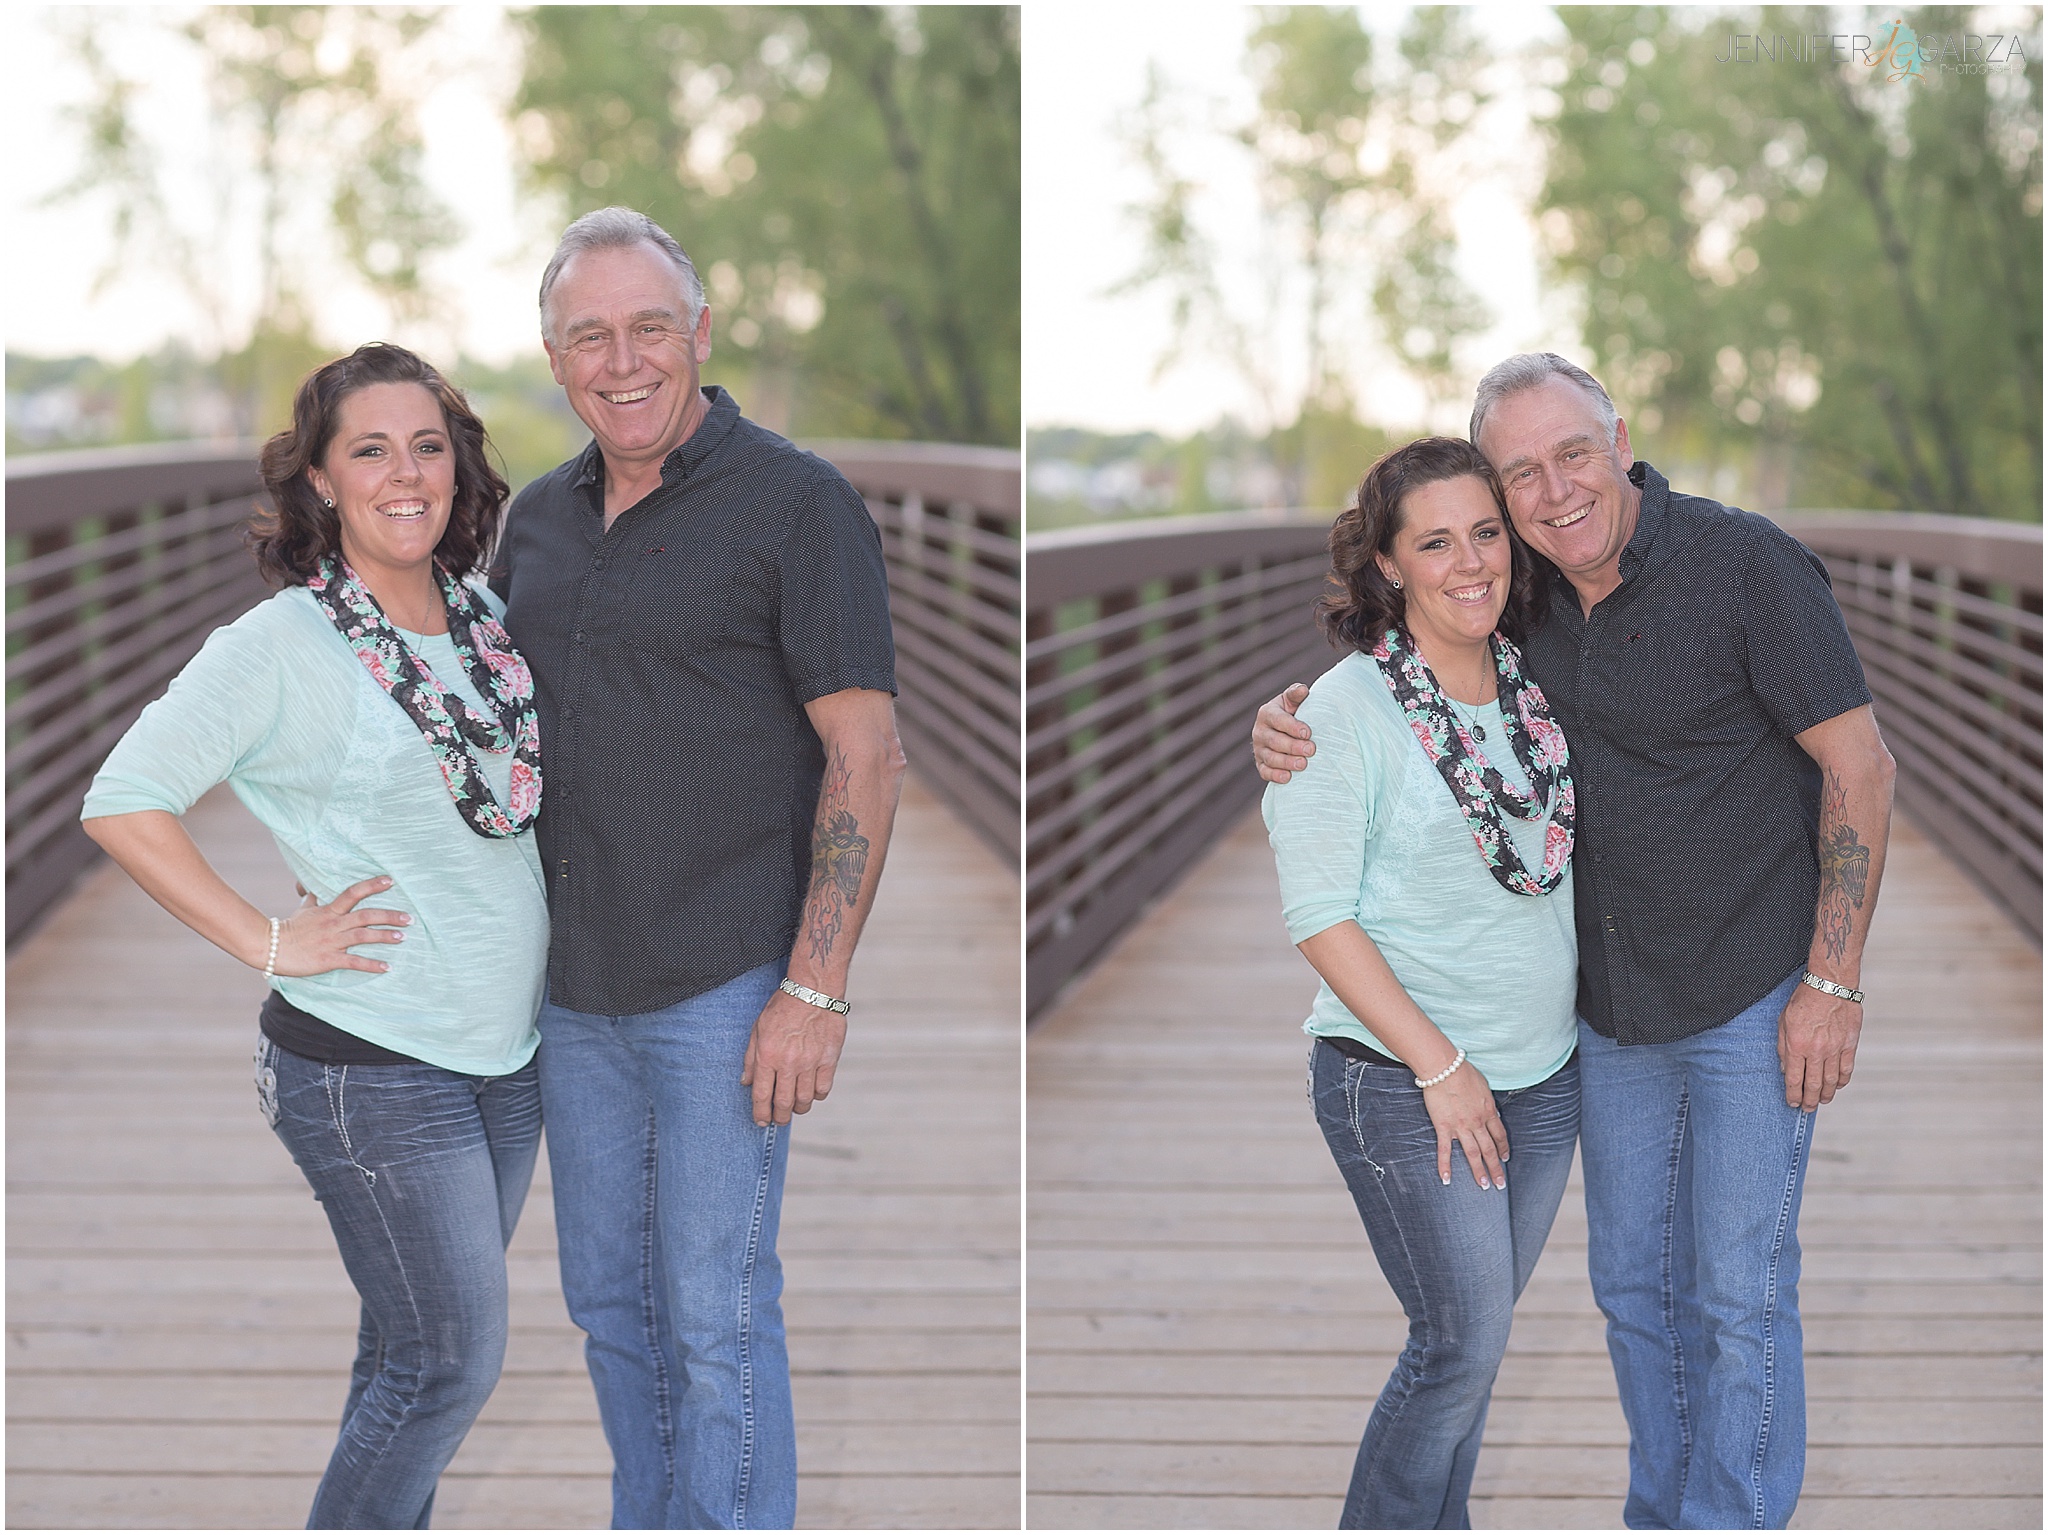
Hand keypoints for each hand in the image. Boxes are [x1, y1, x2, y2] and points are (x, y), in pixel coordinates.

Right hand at [270, 876, 410, 975]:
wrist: (270, 947)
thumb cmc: (289, 928)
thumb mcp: (304, 909)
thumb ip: (314, 897)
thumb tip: (309, 883)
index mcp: (329, 910)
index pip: (353, 892)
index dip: (372, 885)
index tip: (390, 880)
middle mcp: (333, 923)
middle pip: (365, 915)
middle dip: (389, 916)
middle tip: (409, 918)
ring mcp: (332, 941)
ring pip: (363, 936)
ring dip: (384, 936)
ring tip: (403, 937)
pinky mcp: (328, 958)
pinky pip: (353, 961)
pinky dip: (371, 964)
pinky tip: (387, 967)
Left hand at [741, 986, 846, 1127]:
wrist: (813, 991)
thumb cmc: (783, 1006)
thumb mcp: (758, 1029)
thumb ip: (750, 1058)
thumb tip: (746, 1082)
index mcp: (767, 1056)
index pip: (762, 1095)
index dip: (760, 1113)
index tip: (761, 1121)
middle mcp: (789, 1063)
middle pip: (783, 1103)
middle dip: (779, 1117)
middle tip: (778, 1119)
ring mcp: (811, 1062)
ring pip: (804, 1100)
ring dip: (798, 1109)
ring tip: (795, 1108)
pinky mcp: (829, 1059)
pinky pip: (823, 1088)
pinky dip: (817, 1096)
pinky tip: (812, 1093)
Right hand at [1252, 683, 1314, 782]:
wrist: (1286, 730)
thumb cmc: (1294, 712)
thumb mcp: (1293, 701)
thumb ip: (1297, 694)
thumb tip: (1303, 690)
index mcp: (1267, 713)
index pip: (1277, 720)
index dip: (1292, 726)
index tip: (1308, 732)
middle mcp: (1259, 731)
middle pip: (1274, 741)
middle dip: (1293, 746)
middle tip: (1311, 749)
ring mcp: (1259, 749)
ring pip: (1270, 758)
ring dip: (1287, 762)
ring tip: (1303, 764)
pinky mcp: (1261, 764)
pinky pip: (1265, 772)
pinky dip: (1275, 775)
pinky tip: (1288, 777)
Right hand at [1420, 1058, 1508, 1188]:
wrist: (1445, 1068)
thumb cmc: (1463, 1072)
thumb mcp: (1483, 1086)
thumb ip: (1487, 1101)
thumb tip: (1490, 1111)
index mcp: (1489, 1111)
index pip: (1499, 1135)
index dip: (1503, 1148)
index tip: (1505, 1158)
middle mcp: (1477, 1123)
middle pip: (1489, 1149)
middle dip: (1496, 1168)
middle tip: (1500, 1184)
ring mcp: (1461, 1127)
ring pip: (1472, 1154)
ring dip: (1478, 1171)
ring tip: (1483, 1186)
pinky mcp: (1444, 1127)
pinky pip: (1445, 1150)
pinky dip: (1445, 1166)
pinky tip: (1446, 1179)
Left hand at [1777, 979, 1860, 1110]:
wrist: (1830, 985)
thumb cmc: (1803, 1000)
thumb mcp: (1783, 1022)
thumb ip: (1784, 1048)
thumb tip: (1786, 1070)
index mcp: (1797, 1045)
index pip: (1794, 1079)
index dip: (1793, 1094)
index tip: (1792, 1103)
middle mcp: (1817, 1051)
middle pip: (1813, 1084)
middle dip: (1809, 1100)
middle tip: (1806, 1109)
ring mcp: (1835, 1049)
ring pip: (1831, 1080)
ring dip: (1825, 1094)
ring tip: (1821, 1101)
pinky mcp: (1850, 1044)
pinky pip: (1846, 1068)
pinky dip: (1842, 1081)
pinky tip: (1837, 1086)